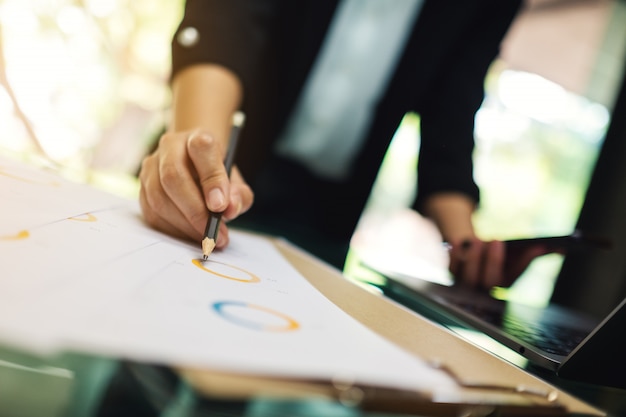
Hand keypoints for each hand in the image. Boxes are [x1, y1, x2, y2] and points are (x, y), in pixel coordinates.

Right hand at [138, 129, 253, 248]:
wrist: (195, 167)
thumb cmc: (217, 177)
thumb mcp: (235, 183)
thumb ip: (238, 195)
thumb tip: (230, 209)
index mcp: (197, 138)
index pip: (201, 149)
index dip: (211, 179)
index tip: (220, 206)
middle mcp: (170, 146)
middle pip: (172, 176)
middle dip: (194, 210)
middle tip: (212, 231)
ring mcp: (151, 166)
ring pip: (159, 198)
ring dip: (183, 224)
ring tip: (205, 237)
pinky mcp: (142, 187)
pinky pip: (151, 212)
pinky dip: (172, 229)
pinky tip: (189, 235)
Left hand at [447, 237, 550, 288]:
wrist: (470, 254)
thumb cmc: (496, 254)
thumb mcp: (513, 253)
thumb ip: (533, 252)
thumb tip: (561, 247)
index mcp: (504, 283)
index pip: (515, 276)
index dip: (523, 263)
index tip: (531, 246)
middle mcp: (485, 288)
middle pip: (489, 281)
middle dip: (494, 261)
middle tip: (497, 240)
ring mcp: (467, 283)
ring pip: (469, 276)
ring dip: (473, 257)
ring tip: (478, 239)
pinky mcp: (452, 274)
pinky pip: (451, 267)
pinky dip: (453, 255)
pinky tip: (455, 242)